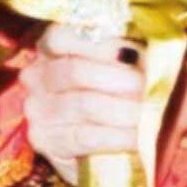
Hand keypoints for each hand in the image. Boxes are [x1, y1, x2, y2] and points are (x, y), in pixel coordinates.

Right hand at [20, 28, 148, 173]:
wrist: (109, 149)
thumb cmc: (121, 96)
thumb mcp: (125, 66)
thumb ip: (128, 53)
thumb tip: (139, 53)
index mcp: (52, 49)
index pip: (60, 36)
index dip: (97, 44)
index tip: (130, 54)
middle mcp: (36, 77)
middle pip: (74, 71)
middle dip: (119, 79)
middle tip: (147, 88)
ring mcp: (37, 110)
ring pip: (83, 104)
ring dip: (123, 109)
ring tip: (149, 113)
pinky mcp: (45, 141)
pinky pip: (85, 137)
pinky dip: (118, 137)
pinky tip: (138, 137)